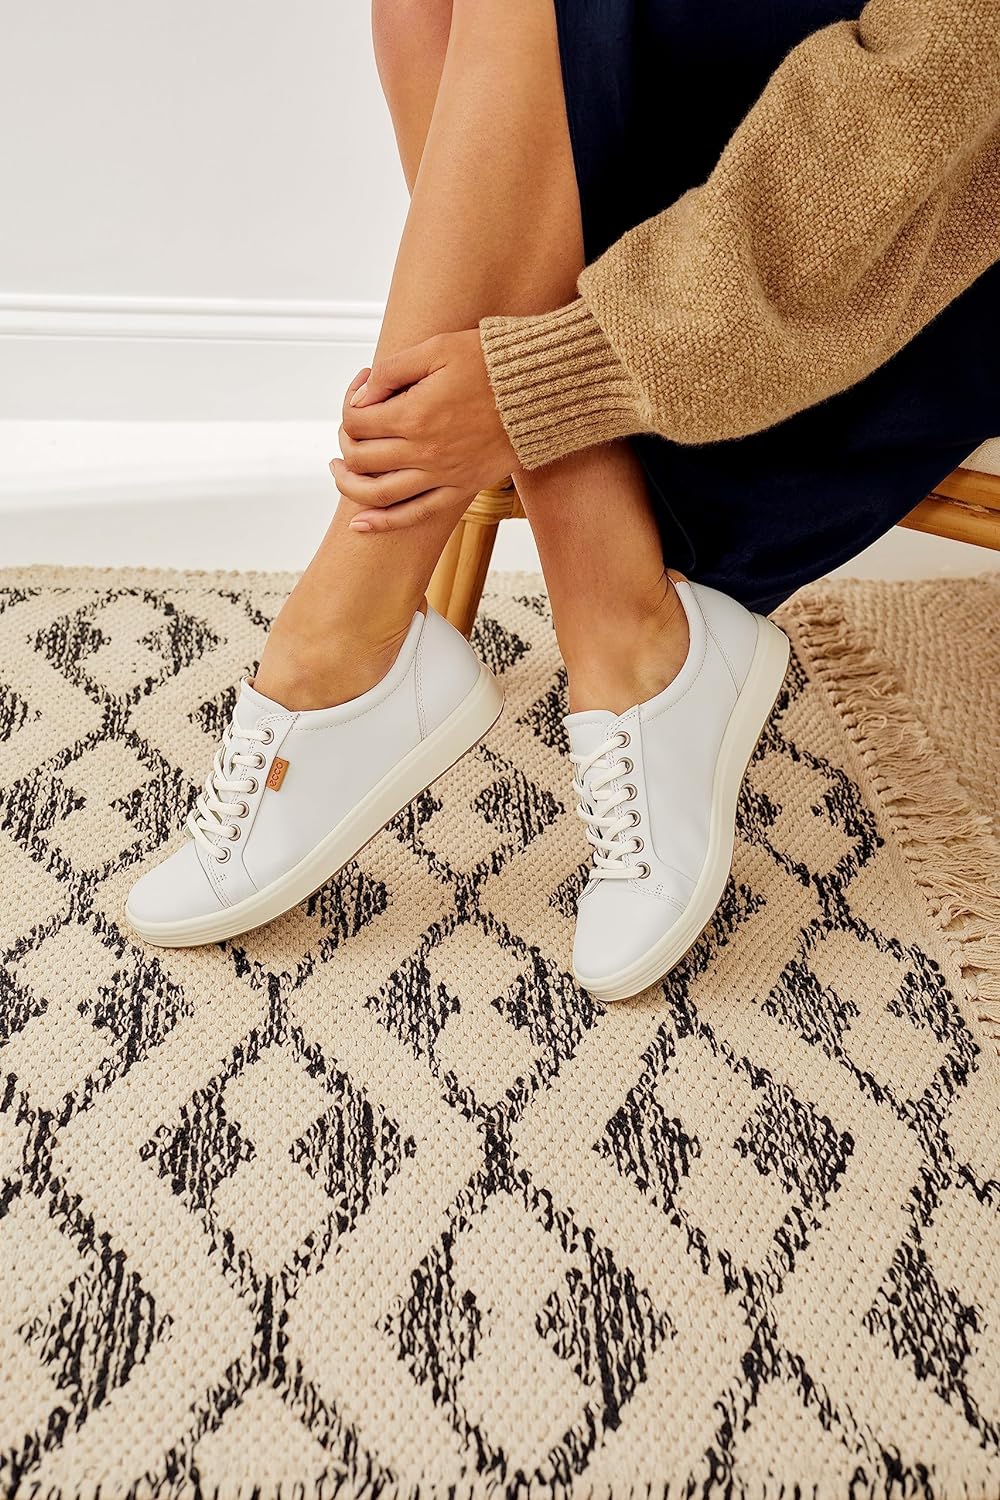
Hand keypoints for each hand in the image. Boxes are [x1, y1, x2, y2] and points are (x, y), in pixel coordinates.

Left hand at [330, 331, 516, 531]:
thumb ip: (393, 370)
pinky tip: (361, 523)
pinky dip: (384, 522)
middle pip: (360, 456)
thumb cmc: (493, 362)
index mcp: (415, 413)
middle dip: (346, 440)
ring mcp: (442, 475)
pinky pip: (415, 515)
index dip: (350, 403)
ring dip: (349, 484)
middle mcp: (424, 450)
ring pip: (378, 493)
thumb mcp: (438, 348)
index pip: (356, 420)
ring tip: (340, 471)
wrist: (542, 391)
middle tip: (352, 427)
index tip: (363, 390)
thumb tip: (361, 396)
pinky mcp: (460, 489)